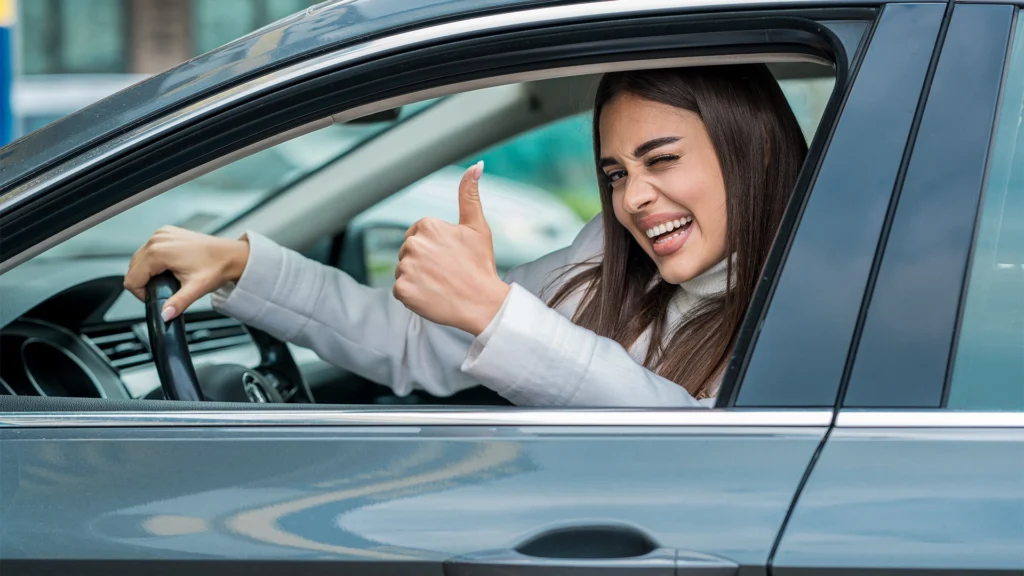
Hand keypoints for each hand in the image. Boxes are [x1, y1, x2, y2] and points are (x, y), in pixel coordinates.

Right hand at [123, 226, 249, 321]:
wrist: (231, 255)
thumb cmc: (217, 267)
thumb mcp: (196, 289)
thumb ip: (177, 303)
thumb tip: (164, 315)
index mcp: (159, 251)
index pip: (132, 278)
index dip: (141, 293)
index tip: (156, 296)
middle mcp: (157, 239)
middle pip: (133, 268)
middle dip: (144, 282)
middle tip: (164, 290)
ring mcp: (161, 234)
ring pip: (139, 259)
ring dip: (148, 272)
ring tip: (167, 279)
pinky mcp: (166, 233)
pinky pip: (149, 250)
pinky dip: (154, 261)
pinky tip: (169, 268)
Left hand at [393, 162, 509, 335]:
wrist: (484, 304)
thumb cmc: (481, 265)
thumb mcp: (477, 227)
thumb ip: (470, 195)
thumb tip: (477, 165)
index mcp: (428, 225)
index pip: (417, 236)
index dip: (434, 249)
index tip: (450, 258)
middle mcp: (413, 243)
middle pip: (407, 253)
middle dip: (423, 263)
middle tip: (447, 273)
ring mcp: (406, 267)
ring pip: (403, 271)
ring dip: (417, 279)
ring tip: (440, 285)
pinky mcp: (402, 289)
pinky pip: (400, 290)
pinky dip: (413, 295)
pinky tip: (432, 296)